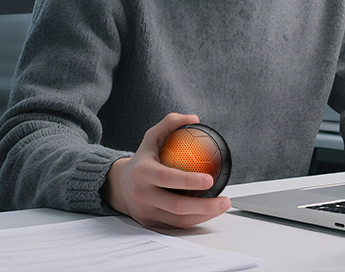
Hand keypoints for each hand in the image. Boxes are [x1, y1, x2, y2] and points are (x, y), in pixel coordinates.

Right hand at [101, 113, 230, 227]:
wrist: (120, 186)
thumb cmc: (141, 160)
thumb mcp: (151, 137)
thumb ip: (171, 123)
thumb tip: (194, 119)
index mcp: (142, 172)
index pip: (167, 178)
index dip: (188, 181)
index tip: (209, 179)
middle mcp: (142, 195)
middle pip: (176, 206)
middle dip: (204, 206)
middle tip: (225, 199)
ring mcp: (146, 211)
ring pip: (178, 220)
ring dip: (204, 215)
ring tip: (223, 206)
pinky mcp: (150, 223)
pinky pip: (176, 225)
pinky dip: (195, 220)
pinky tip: (210, 212)